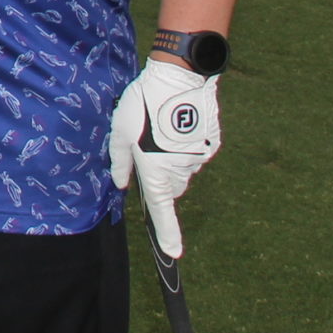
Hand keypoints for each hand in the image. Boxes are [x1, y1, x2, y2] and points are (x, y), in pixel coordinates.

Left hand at [109, 58, 221, 258]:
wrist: (181, 79)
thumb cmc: (143, 104)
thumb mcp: (120, 131)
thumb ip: (121, 161)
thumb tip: (121, 184)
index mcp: (157, 171)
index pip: (161, 210)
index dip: (167, 233)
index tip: (172, 254)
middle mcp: (181, 170)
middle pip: (171, 187)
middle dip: (161, 179)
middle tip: (147, 149)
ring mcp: (199, 158)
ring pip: (183, 169)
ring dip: (173, 159)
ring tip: (161, 128)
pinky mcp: (212, 144)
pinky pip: (196, 154)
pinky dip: (186, 146)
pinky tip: (178, 123)